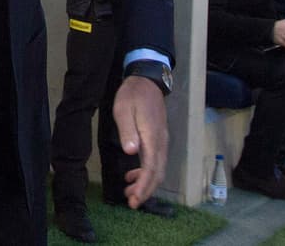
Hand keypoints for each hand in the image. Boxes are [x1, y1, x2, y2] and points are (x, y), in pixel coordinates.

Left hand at [114, 75, 168, 207]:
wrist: (146, 81)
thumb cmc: (132, 95)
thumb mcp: (124, 110)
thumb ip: (127, 131)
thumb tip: (131, 152)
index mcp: (152, 137)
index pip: (151, 168)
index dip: (144, 186)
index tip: (134, 200)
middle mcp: (160, 143)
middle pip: (157, 174)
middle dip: (145, 190)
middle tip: (131, 203)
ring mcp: (161, 141)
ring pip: (157, 169)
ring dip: (145, 183)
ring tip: (128, 192)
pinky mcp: (158, 139)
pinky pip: (155, 162)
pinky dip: (145, 172)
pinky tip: (132, 174)